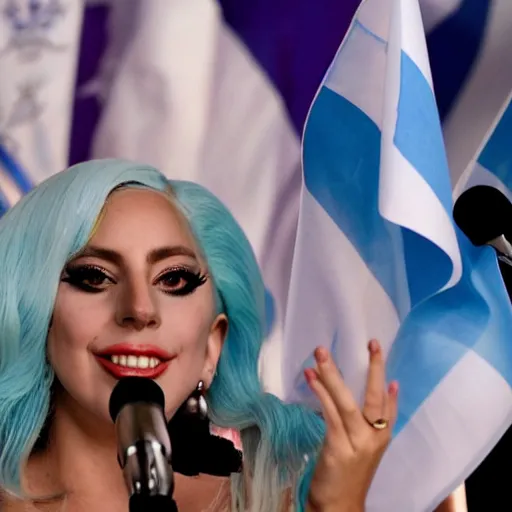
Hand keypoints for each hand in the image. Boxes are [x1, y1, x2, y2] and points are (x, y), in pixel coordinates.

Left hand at [304, 340, 397, 511]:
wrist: (339, 507)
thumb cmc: (347, 474)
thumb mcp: (362, 449)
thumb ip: (367, 423)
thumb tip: (375, 395)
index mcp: (381, 436)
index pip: (389, 402)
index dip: (384, 376)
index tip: (378, 352)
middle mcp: (374, 437)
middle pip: (374, 397)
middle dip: (374, 367)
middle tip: (372, 342)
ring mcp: (357, 443)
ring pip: (347, 401)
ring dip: (333, 373)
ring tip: (321, 352)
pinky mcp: (338, 447)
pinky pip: (330, 413)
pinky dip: (321, 392)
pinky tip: (312, 377)